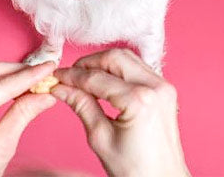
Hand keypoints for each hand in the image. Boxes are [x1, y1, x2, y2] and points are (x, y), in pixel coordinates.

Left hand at [0, 61, 57, 176]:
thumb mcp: (2, 145)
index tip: (50, 68)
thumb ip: (23, 113)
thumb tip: (45, 94)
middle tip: (45, 75)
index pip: (3, 84)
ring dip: (9, 74)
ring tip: (32, 82)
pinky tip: (12, 87)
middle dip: (20, 71)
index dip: (30, 75)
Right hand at [53, 49, 188, 176]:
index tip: (56, 78)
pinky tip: (104, 82)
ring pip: (128, 59)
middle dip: (89, 63)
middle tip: (69, 75)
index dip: (72, 76)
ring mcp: (164, 87)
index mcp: (139, 101)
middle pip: (115, 58)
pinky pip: (139, 69)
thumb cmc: (136, 170)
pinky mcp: (166, 90)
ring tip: (83, 78)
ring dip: (104, 64)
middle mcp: (156, 87)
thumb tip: (61, 88)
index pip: (96, 78)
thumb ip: (81, 106)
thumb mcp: (100, 138)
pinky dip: (119, 71)